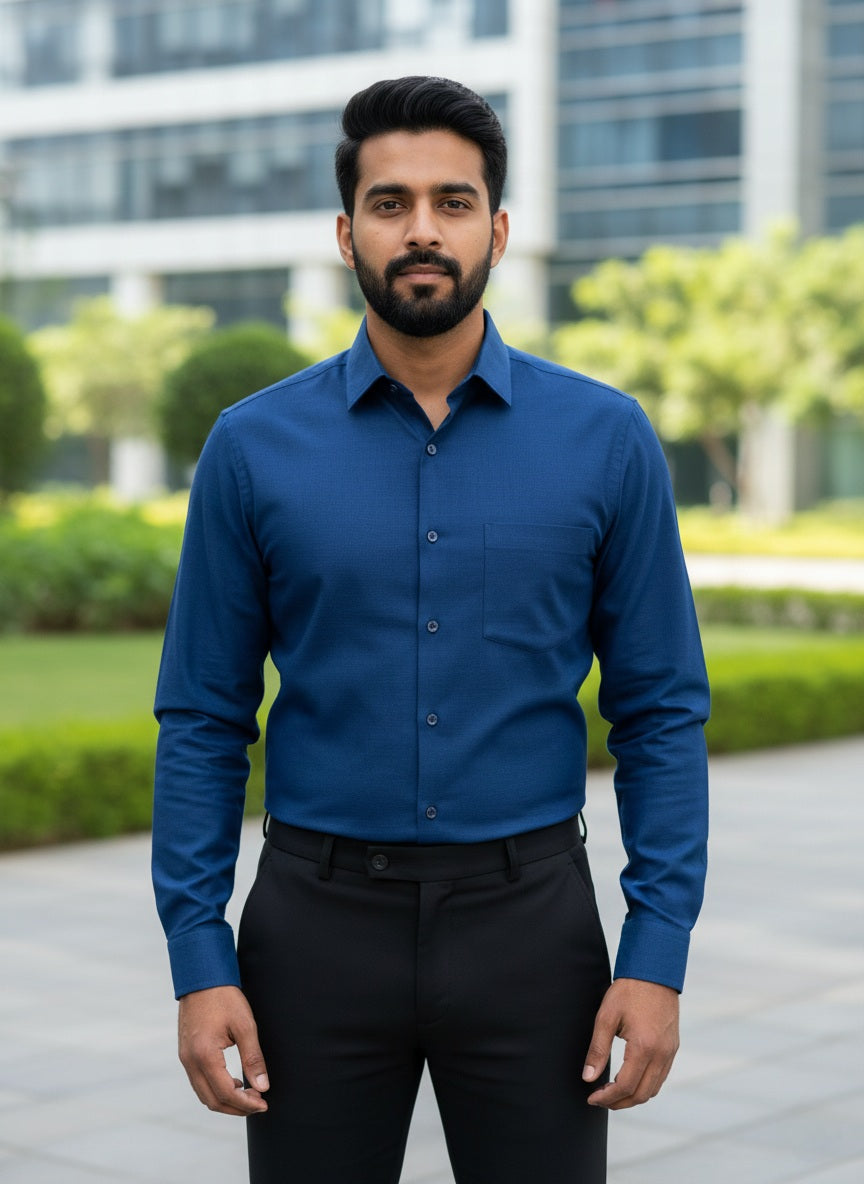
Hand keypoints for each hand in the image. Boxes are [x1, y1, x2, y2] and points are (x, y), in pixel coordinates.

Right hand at [178, 985, 269, 1115]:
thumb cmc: (224, 998)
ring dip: (226, 1101)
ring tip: (249, 1095)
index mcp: (204, 1055)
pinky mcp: (186, 1054)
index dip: (246, 1104)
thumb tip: (262, 1086)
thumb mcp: (245, 1025)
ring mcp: (185, 1059)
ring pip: (203, 1094)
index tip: (264, 1103)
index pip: (225, 1093)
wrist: (201, 978)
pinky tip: (233, 1082)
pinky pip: (199, 1082)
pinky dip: (216, 1089)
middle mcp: (190, 1062)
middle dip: (236, 1108)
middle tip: (259, 1103)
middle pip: (212, 1101)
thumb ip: (253, 1058)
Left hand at [582, 977, 678, 1109]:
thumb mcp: (606, 1017)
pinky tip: (630, 1079)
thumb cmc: (628, 991)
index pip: (625, 1086)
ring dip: (633, 1096)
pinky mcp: (673, 1047)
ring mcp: (670, 1052)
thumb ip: (597, 1049)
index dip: (607, 1097)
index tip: (592, 1098)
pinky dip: (646, 1085)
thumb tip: (588, 1077)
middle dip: (619, 1102)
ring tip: (613, 1092)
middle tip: (600, 1099)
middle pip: (641, 1094)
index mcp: (644, 1047)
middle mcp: (661, 1054)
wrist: (655, 971)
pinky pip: (661, 1076)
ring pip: (654, 1089)